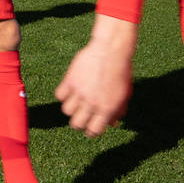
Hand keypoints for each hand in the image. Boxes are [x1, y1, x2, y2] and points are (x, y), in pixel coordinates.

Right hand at [56, 16, 138, 137]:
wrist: (111, 51)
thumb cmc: (121, 72)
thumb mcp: (124, 95)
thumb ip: (118, 111)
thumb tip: (113, 124)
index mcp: (107, 109)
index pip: (94, 131)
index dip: (91, 131)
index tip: (90, 126)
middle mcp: (92, 103)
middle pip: (76, 124)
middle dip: (79, 122)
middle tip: (81, 115)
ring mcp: (79, 92)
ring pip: (66, 110)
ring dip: (71, 108)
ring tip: (76, 101)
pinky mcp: (70, 80)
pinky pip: (59, 95)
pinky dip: (63, 94)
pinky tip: (70, 89)